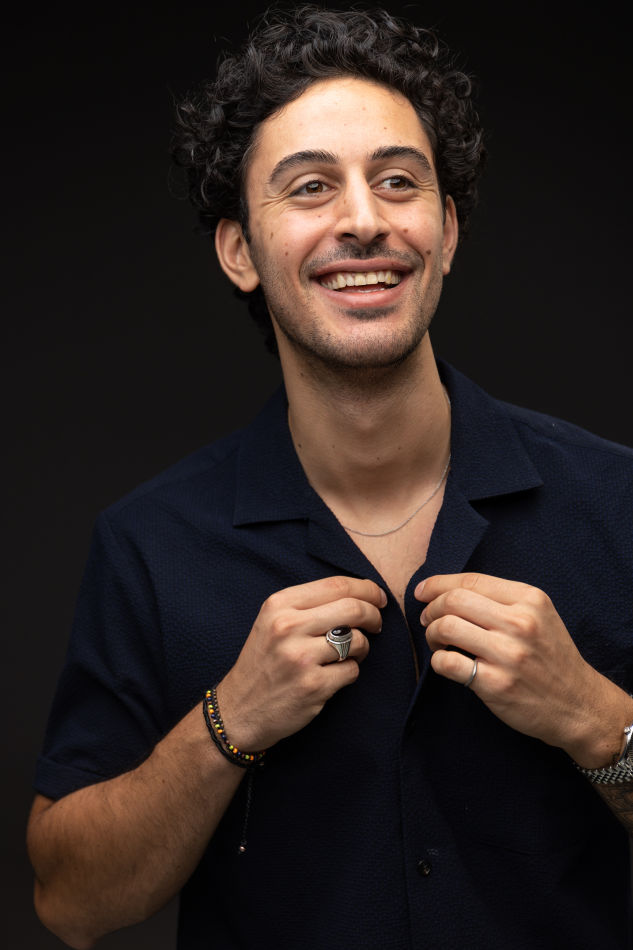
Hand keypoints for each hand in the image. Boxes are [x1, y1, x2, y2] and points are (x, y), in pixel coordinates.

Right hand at [217, 576, 385, 750]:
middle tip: (376, 624)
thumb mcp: (273, 622)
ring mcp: (300, 658)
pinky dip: (350, 672)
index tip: (378, 598)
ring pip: (357, 641)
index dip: (366, 589)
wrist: (239, 710)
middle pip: (353, 609)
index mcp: (279, 605)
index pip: (336, 585)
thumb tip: (361, 595)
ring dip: (362, 647)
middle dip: (373, 615)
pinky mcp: (312, 686)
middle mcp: (287, 627)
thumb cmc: (264, 662)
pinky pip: (352, 670)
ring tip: (349, 653)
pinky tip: (334, 675)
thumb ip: (309, 605)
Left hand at [415, 572, 632, 767]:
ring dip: (431, 634)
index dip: (438, 584)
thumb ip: (502, 600)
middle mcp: (519, 623)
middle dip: (431, 609)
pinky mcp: (496, 684)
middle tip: (428, 620)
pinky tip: (446, 663)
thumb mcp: (539, 616)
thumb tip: (447, 590)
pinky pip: (447, 663)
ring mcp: (508, 654)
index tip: (422, 592)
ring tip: (437, 642)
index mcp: (529, 599)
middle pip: (453, 601)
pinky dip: (437, 661)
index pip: (471, 580)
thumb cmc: (552, 658)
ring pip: (446, 628)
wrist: (578, 705)